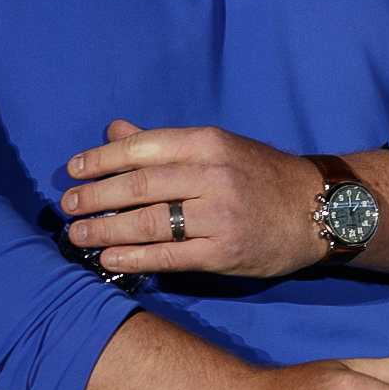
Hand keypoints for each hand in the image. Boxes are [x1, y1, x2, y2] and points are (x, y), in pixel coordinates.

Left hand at [60, 119, 325, 276]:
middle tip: (68, 207)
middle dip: (95, 197)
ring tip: (78, 234)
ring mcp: (219, 216)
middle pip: (138, 187)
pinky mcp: (224, 252)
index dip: (101, 159)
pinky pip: (169, 256)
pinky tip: (110, 258)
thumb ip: (163, 143)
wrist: (320, 209)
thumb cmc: (262, 176)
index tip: (73, 170)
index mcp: (209, 143)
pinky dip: (133, 258)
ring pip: (148, 223)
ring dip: (105, 229)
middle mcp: (213, 176)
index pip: (142, 148)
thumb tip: (113, 131)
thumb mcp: (219, 147)